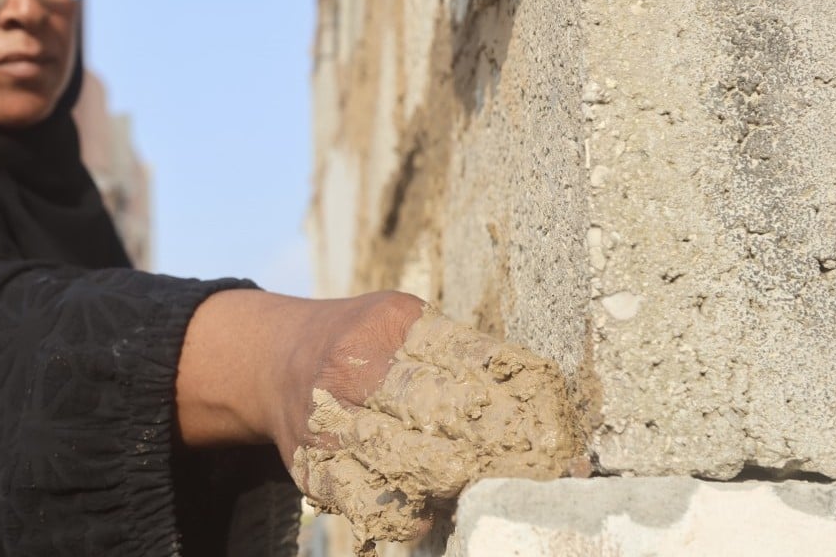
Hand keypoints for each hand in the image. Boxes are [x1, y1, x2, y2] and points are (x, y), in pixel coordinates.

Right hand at [278, 296, 581, 553]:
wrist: (275, 360)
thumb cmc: (363, 341)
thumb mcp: (404, 319)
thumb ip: (456, 350)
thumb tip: (540, 396)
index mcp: (390, 325)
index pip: (475, 362)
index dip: (526, 397)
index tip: (559, 425)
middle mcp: (355, 370)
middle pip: (449, 416)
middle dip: (506, 447)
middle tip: (547, 467)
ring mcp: (331, 422)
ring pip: (417, 465)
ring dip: (470, 484)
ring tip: (505, 491)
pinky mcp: (315, 468)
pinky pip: (378, 505)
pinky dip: (416, 514)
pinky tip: (437, 509)